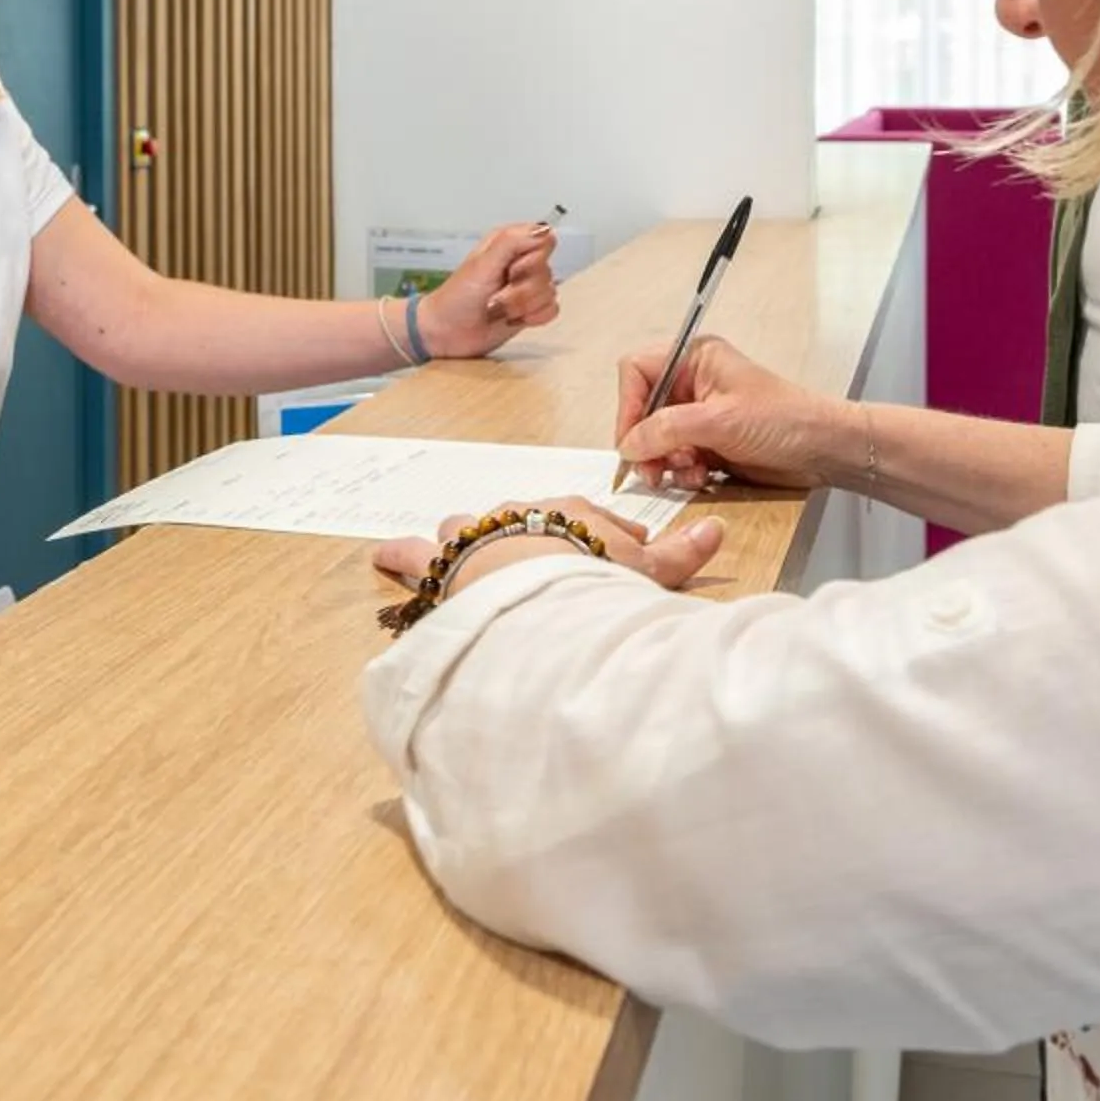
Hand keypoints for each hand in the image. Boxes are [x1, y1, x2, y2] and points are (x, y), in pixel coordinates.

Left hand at [376, 496, 726, 596]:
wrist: (539, 589)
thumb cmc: (594, 580)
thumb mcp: (646, 572)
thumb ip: (681, 555)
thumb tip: (718, 533)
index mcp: (569, 511)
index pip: (589, 518)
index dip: (605, 540)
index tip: (620, 556)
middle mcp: (520, 513)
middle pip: (528, 519)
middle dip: (536, 537)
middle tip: (544, 562)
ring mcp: (479, 535)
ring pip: (469, 530)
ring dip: (468, 541)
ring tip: (462, 554)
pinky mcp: (443, 562)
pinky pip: (415, 556)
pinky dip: (400, 557)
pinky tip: (381, 557)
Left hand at [415, 223, 560, 358]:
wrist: (448, 332)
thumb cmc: (457, 297)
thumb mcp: (482, 264)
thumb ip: (511, 242)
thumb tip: (543, 230)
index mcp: (509, 243)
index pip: (545, 239)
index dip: (532, 258)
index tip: (511, 269)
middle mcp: (521, 262)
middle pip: (547, 269)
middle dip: (521, 288)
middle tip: (496, 293)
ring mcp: (527, 286)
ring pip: (549, 291)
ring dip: (521, 306)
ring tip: (498, 308)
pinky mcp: (531, 308)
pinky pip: (551, 309)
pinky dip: (532, 318)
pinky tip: (512, 318)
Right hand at [613, 336, 847, 490]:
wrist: (825, 451)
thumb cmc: (785, 420)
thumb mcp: (719, 420)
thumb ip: (667, 430)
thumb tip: (628, 445)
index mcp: (694, 359)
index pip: (637, 372)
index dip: (628, 405)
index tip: (632, 440)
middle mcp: (692, 383)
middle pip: (642, 410)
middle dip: (646, 442)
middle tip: (653, 470)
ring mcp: (700, 415)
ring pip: (656, 439)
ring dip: (664, 461)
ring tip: (686, 471)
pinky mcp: (708, 444)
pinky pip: (675, 458)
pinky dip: (681, 472)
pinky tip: (701, 477)